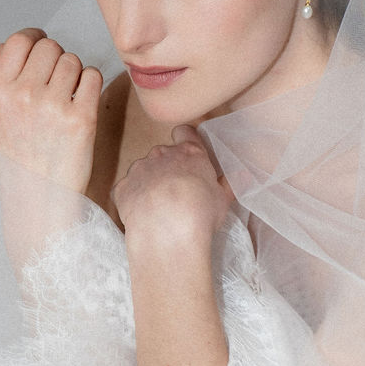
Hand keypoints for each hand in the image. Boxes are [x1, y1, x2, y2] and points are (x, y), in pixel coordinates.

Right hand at [0, 29, 101, 192]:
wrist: (40, 199)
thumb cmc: (21, 159)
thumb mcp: (0, 117)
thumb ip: (7, 79)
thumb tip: (12, 43)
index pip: (18, 41)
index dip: (34, 38)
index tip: (41, 44)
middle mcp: (23, 94)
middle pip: (50, 47)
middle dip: (57, 59)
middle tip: (57, 81)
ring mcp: (53, 105)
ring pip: (73, 61)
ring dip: (75, 74)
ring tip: (68, 98)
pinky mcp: (82, 118)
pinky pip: (93, 76)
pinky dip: (90, 86)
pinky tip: (82, 103)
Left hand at [113, 125, 233, 250]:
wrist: (167, 233)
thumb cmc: (201, 214)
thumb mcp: (224, 200)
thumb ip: (229, 184)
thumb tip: (242, 175)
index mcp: (190, 153)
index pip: (186, 132)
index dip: (187, 141)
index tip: (190, 157)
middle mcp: (162, 154)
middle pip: (164, 153)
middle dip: (169, 168)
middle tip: (178, 191)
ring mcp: (139, 169)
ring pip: (144, 169)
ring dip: (150, 182)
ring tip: (159, 207)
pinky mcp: (122, 187)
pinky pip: (127, 188)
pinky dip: (134, 197)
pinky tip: (144, 215)